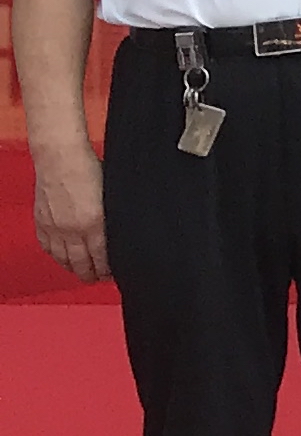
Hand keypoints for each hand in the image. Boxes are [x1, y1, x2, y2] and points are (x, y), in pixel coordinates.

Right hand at [32, 161, 107, 284]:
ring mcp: (55, 227)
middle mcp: (73, 229)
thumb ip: (114, 216)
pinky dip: (56, 256)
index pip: (103, 258)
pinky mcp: (42, 222)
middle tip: (99, 279)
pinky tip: (63, 258)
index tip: (113, 273)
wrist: (60, 156)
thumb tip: (122, 231)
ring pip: (64, 259)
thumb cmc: (89, 168)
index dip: (108, 270)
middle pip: (82, 264)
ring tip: (83, 273)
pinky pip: (48, 247)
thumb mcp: (111, 195)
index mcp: (95, 223)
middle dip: (92, 275)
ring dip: (74, 269)